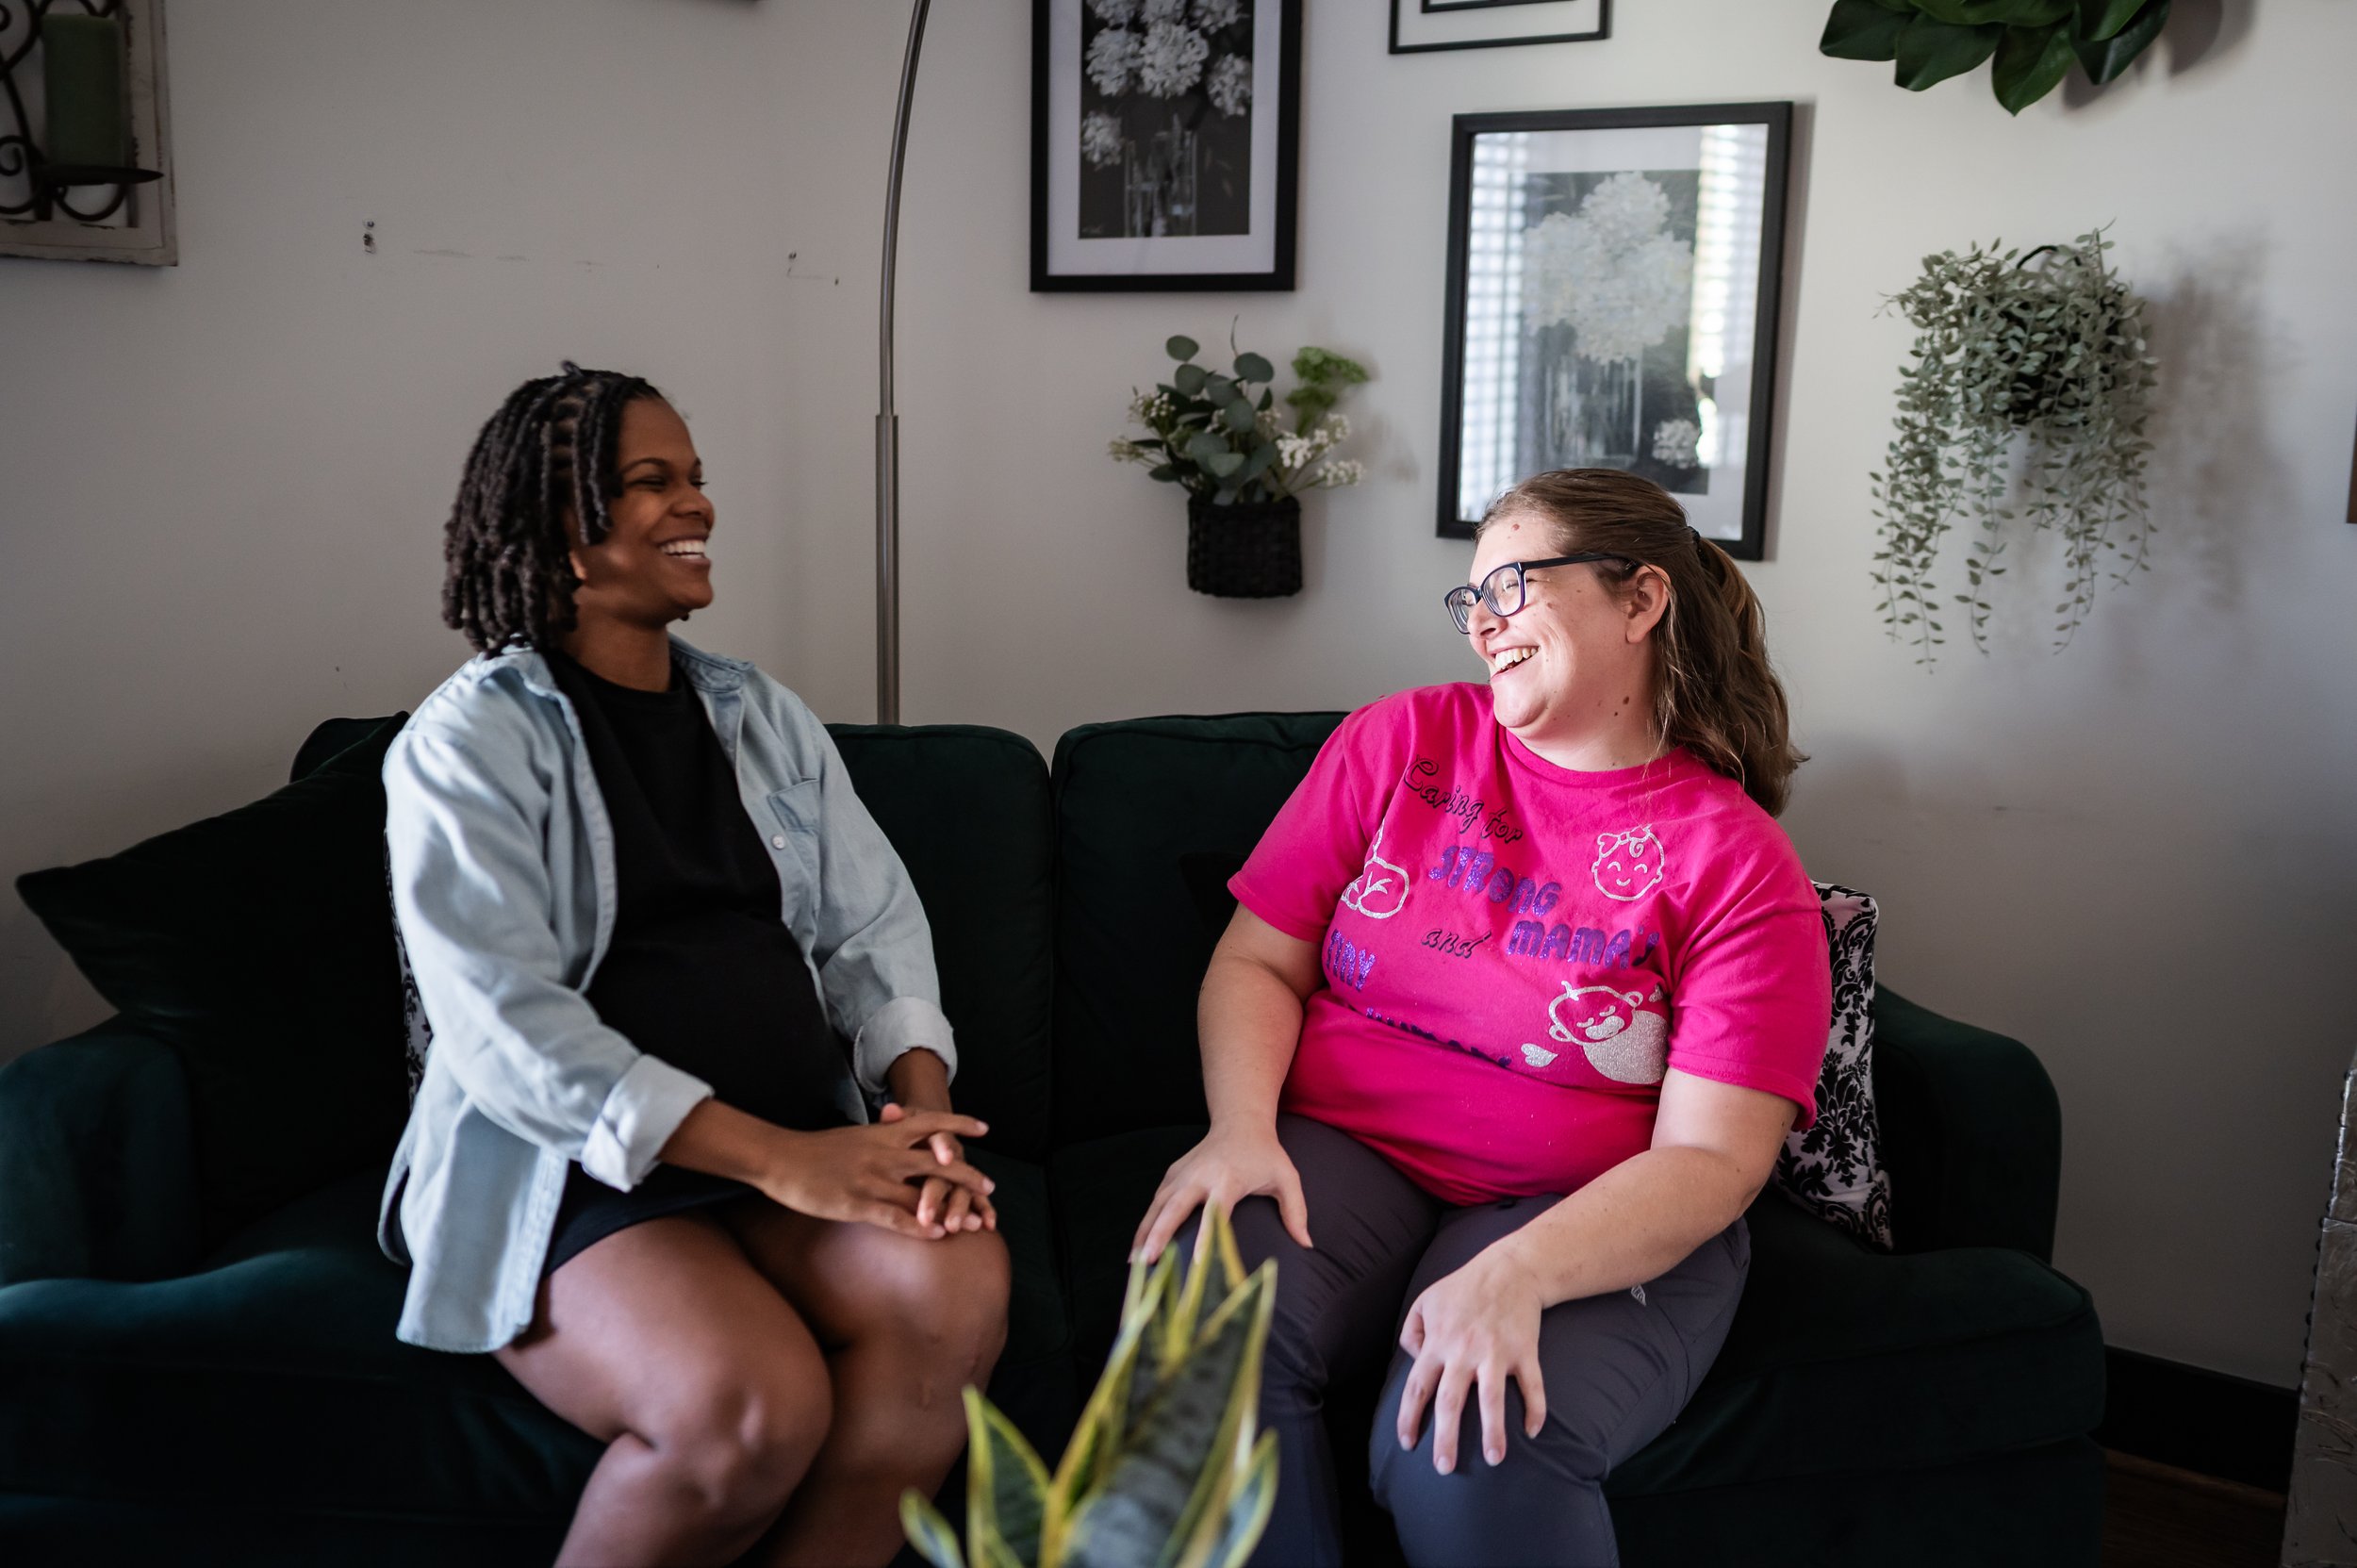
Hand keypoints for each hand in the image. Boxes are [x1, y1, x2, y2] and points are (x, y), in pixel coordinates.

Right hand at [755, 1111, 993, 1239]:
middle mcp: (884, 1153)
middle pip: (937, 1161)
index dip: (959, 1125)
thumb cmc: (817, 1149)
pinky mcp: (857, 1204)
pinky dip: (921, 1226)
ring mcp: (873, 1179)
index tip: (984, 1129)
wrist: (781, 1158)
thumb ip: (882, 1136)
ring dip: (953, 1209)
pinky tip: (938, 1235)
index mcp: (884, 1133)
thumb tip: (901, 1135)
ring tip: (975, 1221)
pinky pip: (896, 1217)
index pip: (930, 1123)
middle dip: (968, 1175)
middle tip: (990, 1186)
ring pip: (923, 1194)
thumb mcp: (856, 1135)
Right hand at [1130, 1120, 1311, 1262]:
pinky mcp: (1173, 1174)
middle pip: (1174, 1207)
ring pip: (1157, 1205)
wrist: (1239, 1122)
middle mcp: (1200, 1176)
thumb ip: (1296, 1211)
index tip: (1194, 1262)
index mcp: (1228, 1178)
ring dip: (1144, 1232)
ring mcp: (1182, 1174)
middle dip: (1158, 1234)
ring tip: (1133, 1263)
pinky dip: (1145, 1223)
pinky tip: (1137, 1247)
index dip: (1205, 1235)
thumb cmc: (1265, 1155)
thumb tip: (1307, 1245)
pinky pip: (1156, 1202)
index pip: (1215, 1210)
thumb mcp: (1287, 1179)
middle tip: (1146, 1261)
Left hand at [1394, 1245, 1548, 1474]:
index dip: (1409, 1419)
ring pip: (1491, 1400)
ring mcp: (1496, 1353)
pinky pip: (1532, 1386)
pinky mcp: (1525, 1351)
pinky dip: (1535, 1409)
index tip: (1407, 1444)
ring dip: (1493, 1432)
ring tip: (1495, 1460)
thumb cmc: (1464, 1287)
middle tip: (1443, 1468)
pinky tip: (1533, 1432)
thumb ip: (1411, 1333)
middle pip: (1450, 1402)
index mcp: (1437, 1343)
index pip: (1417, 1388)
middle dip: (1445, 1439)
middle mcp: (1463, 1352)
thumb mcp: (1425, 1301)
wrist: (1510, 1268)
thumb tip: (1414, 1363)